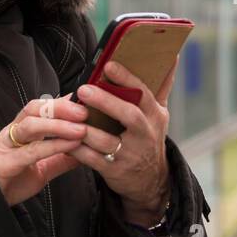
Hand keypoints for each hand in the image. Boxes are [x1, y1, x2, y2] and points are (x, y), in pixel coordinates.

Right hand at [0, 94, 89, 206]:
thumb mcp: (42, 169)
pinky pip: (31, 151)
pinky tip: (71, 145)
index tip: (85, 100)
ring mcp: (7, 146)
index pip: (41, 107)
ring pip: (31, 125)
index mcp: (21, 131)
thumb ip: (61, 159)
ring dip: (58, 124)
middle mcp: (13, 133)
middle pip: (34, 109)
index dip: (62, 102)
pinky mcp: (6, 163)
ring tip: (81, 128)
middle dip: (60, 107)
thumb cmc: (11, 181)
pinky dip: (53, 145)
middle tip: (85, 110)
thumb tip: (84, 150)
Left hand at [69, 58, 178, 226]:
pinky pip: (93, 160)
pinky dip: (78, 151)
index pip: (144, 94)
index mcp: (154, 116)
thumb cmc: (150, 137)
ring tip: (69, 114)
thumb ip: (162, 85)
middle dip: (106, 102)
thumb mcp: (159, 113)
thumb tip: (173, 56)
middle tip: (83, 89)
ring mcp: (130, 154)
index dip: (128, 79)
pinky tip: (63, 139)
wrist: (150, 180)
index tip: (109, 65)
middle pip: (128, 116)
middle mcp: (145, 135)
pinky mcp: (114, 171)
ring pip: (107, 141)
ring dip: (87, 128)